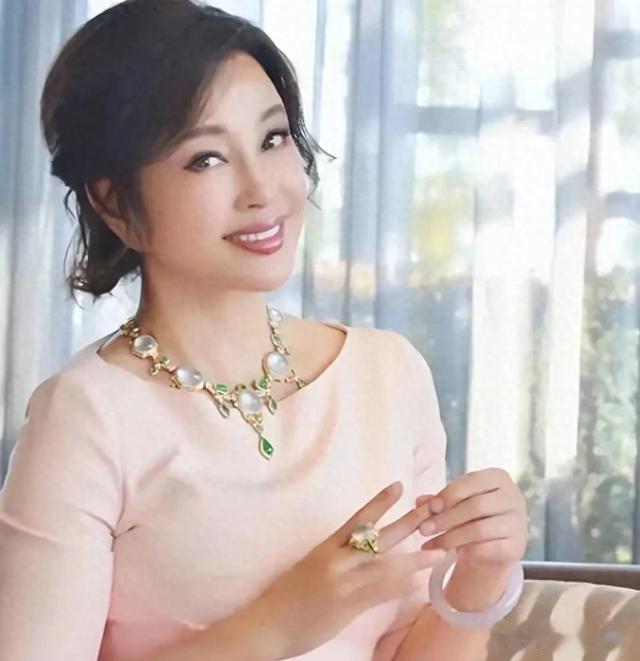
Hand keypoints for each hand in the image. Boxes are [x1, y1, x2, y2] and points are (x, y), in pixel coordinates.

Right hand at [237, 481, 446, 658]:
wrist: (267, 623)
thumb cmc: (285, 597)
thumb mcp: (309, 568)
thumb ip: (334, 558)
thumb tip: (358, 552)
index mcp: (326, 547)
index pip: (357, 519)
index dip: (379, 502)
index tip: (398, 486)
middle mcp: (336, 559)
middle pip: (378, 536)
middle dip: (407, 523)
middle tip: (430, 510)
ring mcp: (343, 581)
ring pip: (386, 564)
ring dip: (416, 559)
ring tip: (439, 551)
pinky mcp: (346, 604)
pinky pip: (379, 592)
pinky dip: (399, 586)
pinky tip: (417, 582)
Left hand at [415, 468, 527, 572]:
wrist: (493, 543)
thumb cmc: (471, 514)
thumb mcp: (456, 502)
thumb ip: (438, 501)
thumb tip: (419, 502)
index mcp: (498, 478)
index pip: (471, 481)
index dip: (448, 494)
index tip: (430, 507)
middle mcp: (514, 497)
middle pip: (476, 506)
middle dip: (446, 518)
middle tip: (423, 529)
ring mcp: (518, 522)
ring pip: (479, 529)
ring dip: (450, 537)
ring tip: (430, 543)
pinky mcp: (518, 546)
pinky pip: (489, 548)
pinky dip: (466, 551)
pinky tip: (448, 554)